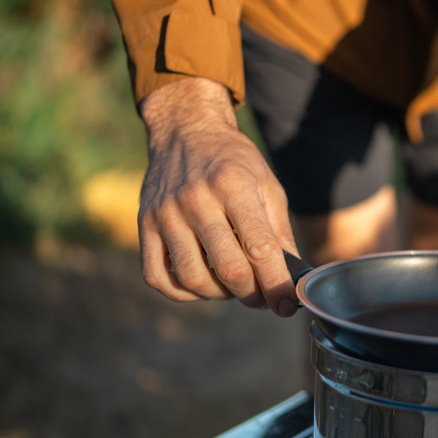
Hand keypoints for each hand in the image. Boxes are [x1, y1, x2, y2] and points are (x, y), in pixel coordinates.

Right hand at [137, 77, 299, 315]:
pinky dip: (182, 292)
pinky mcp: (143, 225)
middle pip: (228, 269)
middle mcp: (196, 200)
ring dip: (219, 295)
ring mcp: (165, 213)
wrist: (185, 132)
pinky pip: (157, 276)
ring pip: (193, 278)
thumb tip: (294, 278)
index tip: (288, 306)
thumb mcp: (268, 185)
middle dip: (252, 295)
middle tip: (263, 298)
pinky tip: (202, 283)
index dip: (276, 284)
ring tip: (234, 286)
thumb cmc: (234, 162)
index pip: (259, 248)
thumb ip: (280, 232)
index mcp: (234, 186)